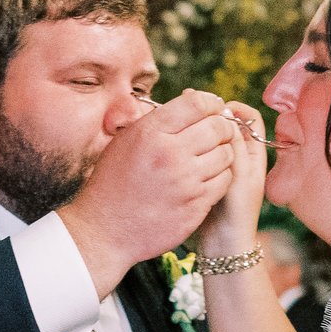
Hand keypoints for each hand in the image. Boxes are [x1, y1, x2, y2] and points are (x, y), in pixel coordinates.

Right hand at [60, 90, 235, 296]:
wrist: (104, 230)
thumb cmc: (113, 183)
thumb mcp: (125, 141)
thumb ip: (157, 122)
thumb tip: (191, 101)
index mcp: (151, 132)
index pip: (197, 103)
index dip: (210, 103)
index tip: (212, 109)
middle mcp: (171, 154)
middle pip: (218, 127)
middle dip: (222, 127)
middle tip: (218, 133)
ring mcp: (186, 182)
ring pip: (226, 155)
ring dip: (223, 153)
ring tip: (211, 157)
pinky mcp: (195, 206)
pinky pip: (223, 181)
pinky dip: (220, 177)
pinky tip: (207, 178)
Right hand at [197, 100, 268, 257]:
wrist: (223, 245)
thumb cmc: (237, 212)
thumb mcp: (239, 173)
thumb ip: (233, 143)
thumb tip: (226, 112)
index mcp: (253, 153)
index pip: (249, 117)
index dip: (233, 109)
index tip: (213, 110)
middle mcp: (240, 158)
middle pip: (227, 127)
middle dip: (211, 121)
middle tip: (190, 120)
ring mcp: (222, 169)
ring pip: (210, 142)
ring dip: (199, 137)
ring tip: (183, 137)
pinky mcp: (205, 180)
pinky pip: (198, 158)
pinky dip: (190, 153)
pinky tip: (177, 155)